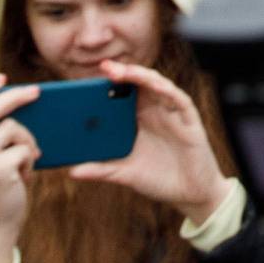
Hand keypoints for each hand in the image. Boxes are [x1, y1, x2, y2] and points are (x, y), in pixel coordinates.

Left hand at [68, 60, 232, 225]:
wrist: (190, 195)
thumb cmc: (159, 179)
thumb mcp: (125, 173)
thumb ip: (101, 170)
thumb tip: (72, 171)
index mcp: (139, 119)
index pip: (123, 94)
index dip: (108, 83)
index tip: (87, 79)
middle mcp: (156, 111)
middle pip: (139, 83)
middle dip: (123, 72)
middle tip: (105, 68)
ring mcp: (173, 114)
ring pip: (158, 85)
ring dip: (142, 76)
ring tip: (123, 72)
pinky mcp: (189, 121)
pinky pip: (179, 100)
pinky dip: (167, 90)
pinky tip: (155, 86)